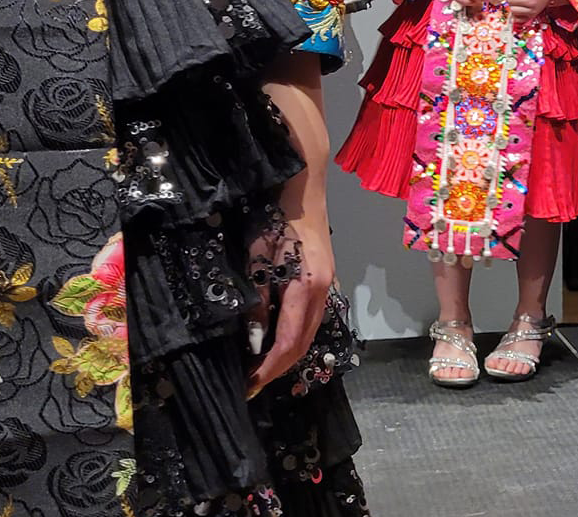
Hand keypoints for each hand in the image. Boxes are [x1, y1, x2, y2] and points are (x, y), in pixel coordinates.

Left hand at [245, 217, 334, 398]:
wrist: (303, 193)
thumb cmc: (276, 221)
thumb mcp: (259, 262)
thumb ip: (258, 304)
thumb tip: (255, 341)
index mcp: (306, 289)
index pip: (288, 342)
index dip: (269, 368)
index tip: (250, 384)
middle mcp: (323, 294)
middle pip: (303, 344)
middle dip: (278, 368)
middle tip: (252, 383)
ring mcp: (327, 288)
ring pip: (309, 334)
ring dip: (287, 355)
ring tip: (261, 367)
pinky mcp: (324, 282)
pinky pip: (311, 321)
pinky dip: (294, 338)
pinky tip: (278, 340)